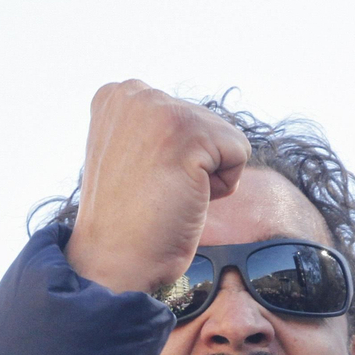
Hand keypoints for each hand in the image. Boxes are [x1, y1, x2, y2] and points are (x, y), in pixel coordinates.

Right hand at [65, 80, 251, 295]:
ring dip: (206, 176)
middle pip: (206, 124)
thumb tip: (197, 127)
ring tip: (166, 196)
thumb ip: (155, 130)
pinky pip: (239, 152)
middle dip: (192, 165)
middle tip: (153, 194)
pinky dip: (223, 186)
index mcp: (116, 96)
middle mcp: (134, 92)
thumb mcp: (132, 157)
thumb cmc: (127, 222)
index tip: (141, 182)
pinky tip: (183, 197)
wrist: (115, 262)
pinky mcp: (188, 129)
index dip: (174, 158)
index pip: (183, 116)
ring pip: (224, 138)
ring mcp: (159, 107)